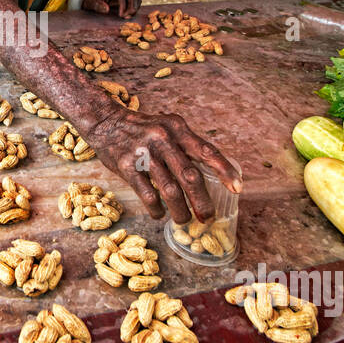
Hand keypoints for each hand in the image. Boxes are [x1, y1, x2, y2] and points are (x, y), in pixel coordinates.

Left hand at [82, 0, 140, 17]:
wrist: (93, 1)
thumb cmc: (91, 2)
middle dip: (130, 8)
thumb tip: (106, 9)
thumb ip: (96, 5)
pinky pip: (137, 0)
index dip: (123, 5)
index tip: (120, 15)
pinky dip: (135, 8)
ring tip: (126, 17)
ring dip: (134, 9)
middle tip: (124, 18)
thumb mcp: (89, 3)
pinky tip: (128, 15)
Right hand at [87, 108, 240, 222]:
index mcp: (177, 128)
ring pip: (169, 190)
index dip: (224, 170)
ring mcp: (144, 153)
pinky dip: (156, 209)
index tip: (238, 188)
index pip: (206, 151)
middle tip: (208, 217)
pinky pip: (147, 195)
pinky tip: (159, 214)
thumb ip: (186, 145)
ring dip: (180, 210)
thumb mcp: (167, 127)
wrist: (105, 121)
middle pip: (189, 176)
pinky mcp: (126, 166)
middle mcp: (163, 139)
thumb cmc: (143, 129)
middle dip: (202, 201)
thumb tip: (213, 171)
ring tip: (184, 220)